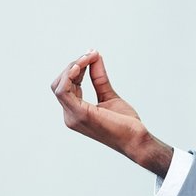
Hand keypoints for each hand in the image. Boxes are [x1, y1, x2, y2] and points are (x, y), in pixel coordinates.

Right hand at [50, 50, 173, 176]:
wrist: (136, 140)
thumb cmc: (125, 123)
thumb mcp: (109, 94)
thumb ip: (99, 77)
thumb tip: (94, 56)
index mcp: (75, 112)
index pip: (66, 85)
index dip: (77, 67)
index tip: (92, 55)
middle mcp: (70, 115)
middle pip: (60, 83)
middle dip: (73, 65)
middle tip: (91, 54)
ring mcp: (73, 116)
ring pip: (59, 85)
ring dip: (73, 67)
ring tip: (89, 57)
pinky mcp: (80, 114)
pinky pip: (63, 91)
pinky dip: (70, 75)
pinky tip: (81, 65)